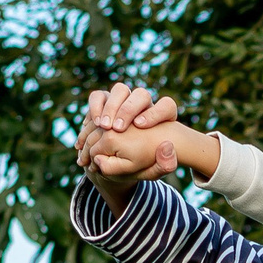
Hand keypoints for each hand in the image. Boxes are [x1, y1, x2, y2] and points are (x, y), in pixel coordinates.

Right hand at [75, 82, 219, 211]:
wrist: (116, 163)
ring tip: (104, 126)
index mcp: (160, 120)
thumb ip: (162, 167)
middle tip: (118, 128)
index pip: (166, 107)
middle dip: (128, 109)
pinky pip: (99, 96)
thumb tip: (168, 148)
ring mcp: (122, 101)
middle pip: (141, 95)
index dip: (155, 113)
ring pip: (120, 90)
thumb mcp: (152, 172)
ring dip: (111, 107)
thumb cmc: (138, 167)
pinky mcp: (104, 102)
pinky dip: (95, 106)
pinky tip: (94, 123)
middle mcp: (142, 106)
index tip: (140, 125)